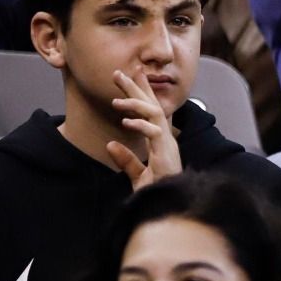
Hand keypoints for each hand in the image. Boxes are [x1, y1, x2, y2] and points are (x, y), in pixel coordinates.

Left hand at [105, 69, 182, 189]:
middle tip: (118, 73)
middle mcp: (166, 138)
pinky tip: (125, 121)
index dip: (141, 93)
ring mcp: (167, 144)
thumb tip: (110, 145)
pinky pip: (154, 132)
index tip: (130, 76)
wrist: (170, 207)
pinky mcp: (166, 152)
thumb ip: (126, 160)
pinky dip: (140, 125)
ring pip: (154, 114)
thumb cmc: (159, 192)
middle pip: (152, 106)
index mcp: (160, 140)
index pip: (151, 111)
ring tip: (116, 100)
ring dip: (135, 104)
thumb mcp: (138, 175)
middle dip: (135, 88)